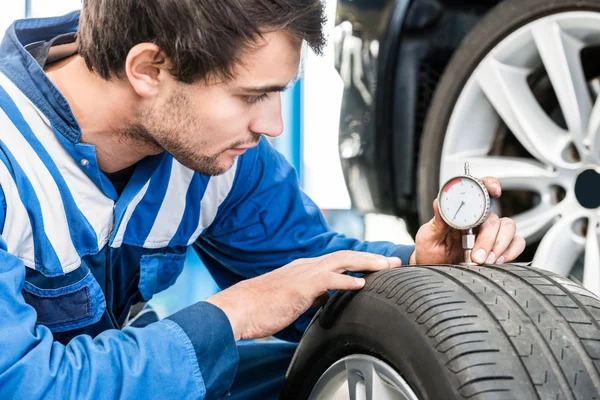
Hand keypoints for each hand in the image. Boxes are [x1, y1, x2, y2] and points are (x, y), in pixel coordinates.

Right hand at [206, 250, 401, 340]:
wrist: (239, 308)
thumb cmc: (262, 307)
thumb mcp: (292, 299)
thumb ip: (311, 296)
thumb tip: (325, 299)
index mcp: (305, 269)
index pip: (338, 261)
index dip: (361, 262)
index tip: (380, 266)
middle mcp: (307, 266)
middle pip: (345, 257)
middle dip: (371, 259)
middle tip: (394, 262)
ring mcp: (304, 274)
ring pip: (341, 262)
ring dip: (366, 264)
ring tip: (385, 267)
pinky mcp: (300, 287)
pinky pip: (328, 280)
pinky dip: (346, 281)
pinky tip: (361, 285)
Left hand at [411, 177, 525, 264]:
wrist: (433, 268)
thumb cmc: (429, 250)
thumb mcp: (428, 236)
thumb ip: (437, 221)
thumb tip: (439, 202)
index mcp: (462, 212)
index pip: (479, 191)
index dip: (490, 185)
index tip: (495, 190)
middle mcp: (478, 220)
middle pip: (495, 218)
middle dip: (488, 238)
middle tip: (477, 256)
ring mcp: (490, 233)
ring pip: (508, 228)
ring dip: (499, 246)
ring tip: (484, 261)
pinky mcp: (499, 247)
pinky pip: (516, 243)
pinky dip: (510, 252)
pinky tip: (497, 261)